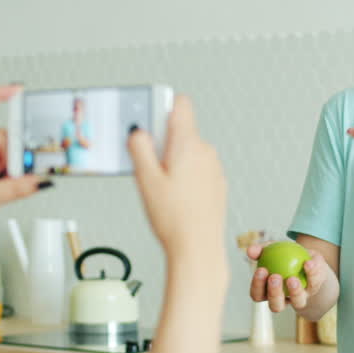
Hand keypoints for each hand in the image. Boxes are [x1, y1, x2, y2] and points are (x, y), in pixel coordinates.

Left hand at [0, 85, 44, 255]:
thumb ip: (17, 187)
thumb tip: (40, 179)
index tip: (15, 91)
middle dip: (13, 154)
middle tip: (25, 168)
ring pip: (2, 153)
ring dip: (12, 168)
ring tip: (13, 184)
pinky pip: (0, 166)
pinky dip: (9, 175)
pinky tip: (13, 185)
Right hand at [126, 96, 226, 262]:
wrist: (198, 248)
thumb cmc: (174, 218)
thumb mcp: (145, 180)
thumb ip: (139, 149)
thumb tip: (138, 131)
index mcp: (188, 143)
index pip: (180, 104)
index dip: (161, 107)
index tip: (147, 120)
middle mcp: (205, 151)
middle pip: (180, 130)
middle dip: (161, 141)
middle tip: (147, 165)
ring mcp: (213, 168)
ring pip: (188, 151)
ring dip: (172, 160)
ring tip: (160, 187)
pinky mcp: (216, 184)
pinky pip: (197, 168)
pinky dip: (184, 175)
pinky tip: (174, 197)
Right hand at [246, 243, 335, 313]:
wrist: (306, 259)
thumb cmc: (283, 256)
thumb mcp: (271, 249)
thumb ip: (261, 249)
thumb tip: (249, 251)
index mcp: (268, 292)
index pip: (258, 295)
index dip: (258, 286)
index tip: (261, 269)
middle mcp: (283, 300)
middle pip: (276, 306)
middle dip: (274, 294)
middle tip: (275, 277)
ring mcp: (300, 298)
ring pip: (297, 303)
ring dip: (294, 291)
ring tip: (292, 278)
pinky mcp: (315, 290)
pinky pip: (314, 283)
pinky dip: (312, 273)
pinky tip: (309, 263)